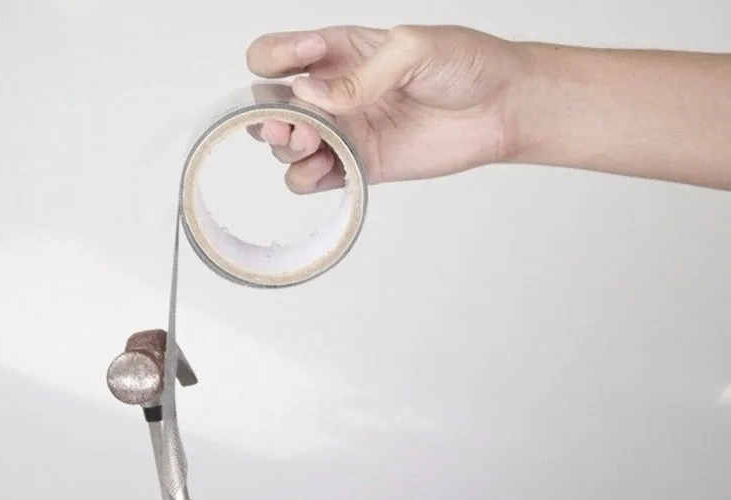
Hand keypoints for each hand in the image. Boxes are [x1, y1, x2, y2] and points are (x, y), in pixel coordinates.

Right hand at [245, 25, 521, 192]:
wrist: (499, 108)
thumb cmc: (465, 64)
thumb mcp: (411, 51)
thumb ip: (358, 76)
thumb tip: (307, 94)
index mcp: (337, 51)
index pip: (274, 55)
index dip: (275, 59)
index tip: (306, 61)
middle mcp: (332, 93)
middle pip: (269, 107)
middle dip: (268, 116)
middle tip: (297, 124)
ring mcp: (344, 132)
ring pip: (287, 147)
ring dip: (287, 149)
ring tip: (315, 144)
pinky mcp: (359, 166)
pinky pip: (315, 179)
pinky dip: (308, 179)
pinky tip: (327, 169)